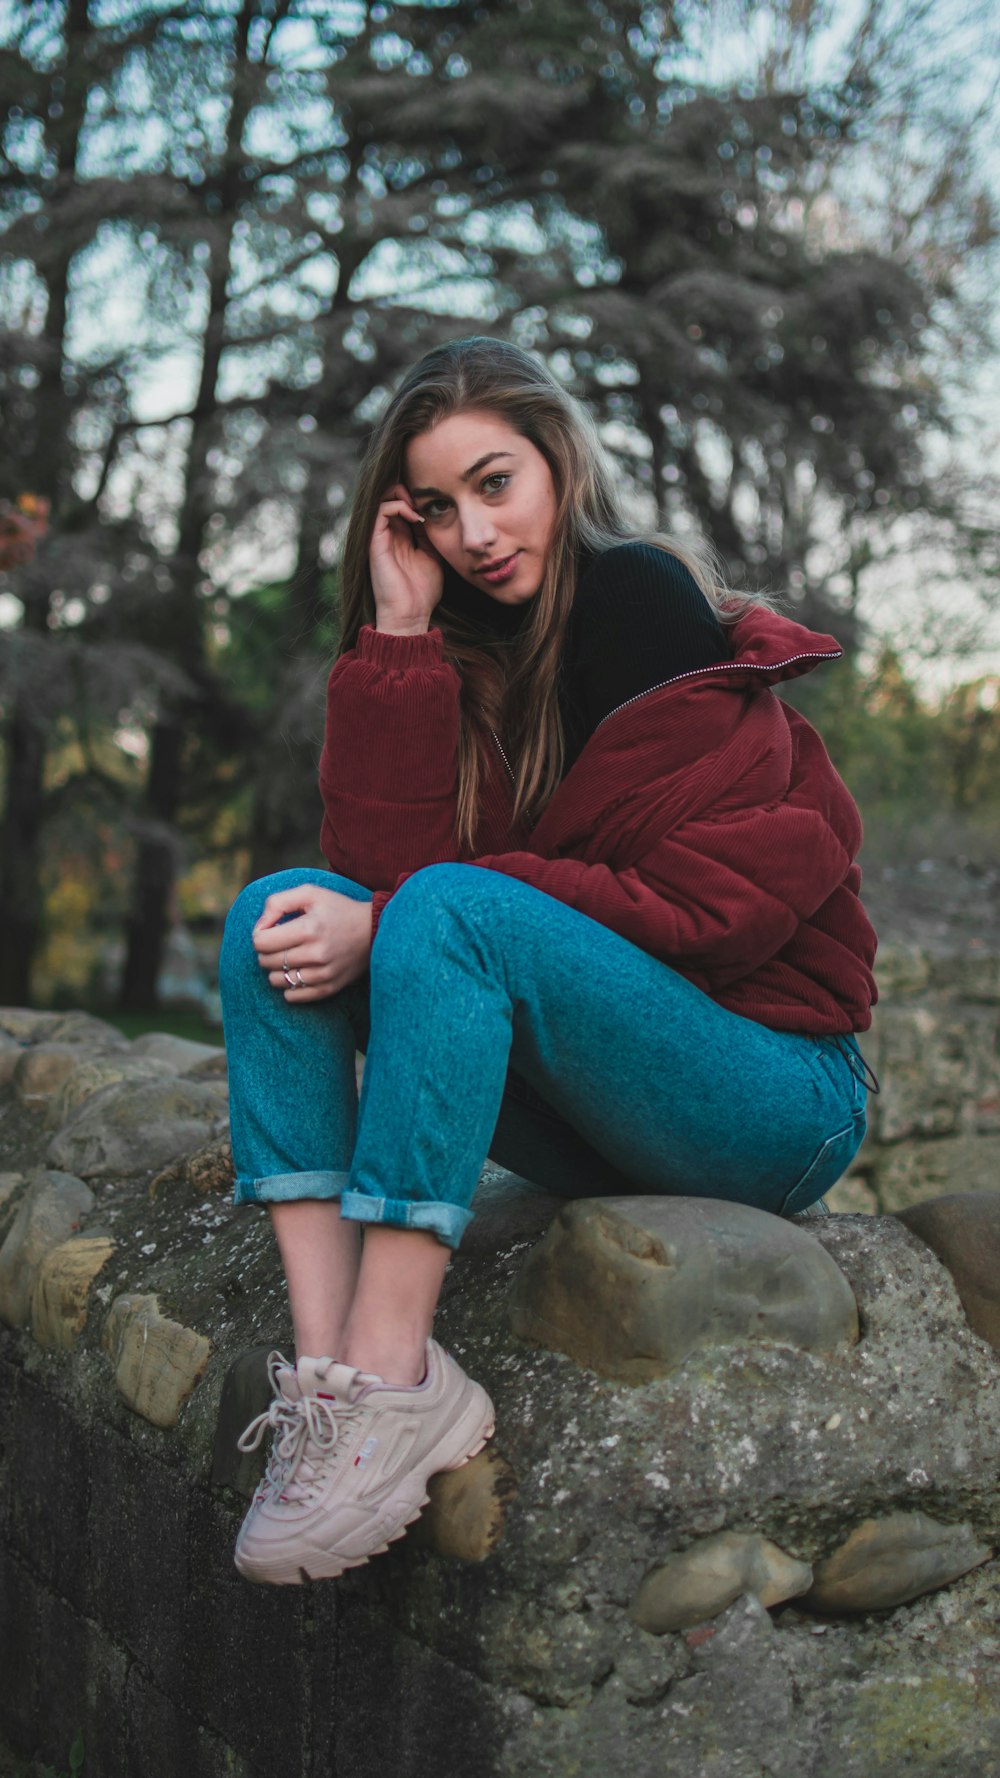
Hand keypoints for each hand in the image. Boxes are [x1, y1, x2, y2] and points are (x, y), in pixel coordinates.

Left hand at [252, 885, 372, 1001]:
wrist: (374, 931)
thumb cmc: (338, 909)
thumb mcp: (310, 893)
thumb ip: (277, 903)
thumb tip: (259, 927)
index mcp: (309, 929)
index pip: (261, 942)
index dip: (259, 935)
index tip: (271, 930)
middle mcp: (316, 954)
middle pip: (266, 962)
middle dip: (266, 951)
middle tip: (280, 943)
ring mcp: (323, 974)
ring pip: (276, 981)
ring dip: (276, 969)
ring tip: (289, 957)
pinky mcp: (328, 988)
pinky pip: (291, 996)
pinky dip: (288, 985)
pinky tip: (298, 971)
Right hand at [369, 484, 442, 634]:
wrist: (411, 614)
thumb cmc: (422, 592)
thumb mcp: (432, 556)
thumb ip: (429, 535)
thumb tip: (432, 514)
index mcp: (400, 538)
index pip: (403, 506)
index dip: (416, 497)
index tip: (434, 503)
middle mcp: (387, 535)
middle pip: (390, 497)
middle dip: (409, 491)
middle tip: (425, 497)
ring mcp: (379, 538)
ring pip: (383, 499)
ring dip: (402, 495)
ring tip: (419, 505)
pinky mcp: (374, 542)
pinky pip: (380, 511)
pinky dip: (398, 506)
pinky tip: (415, 517)